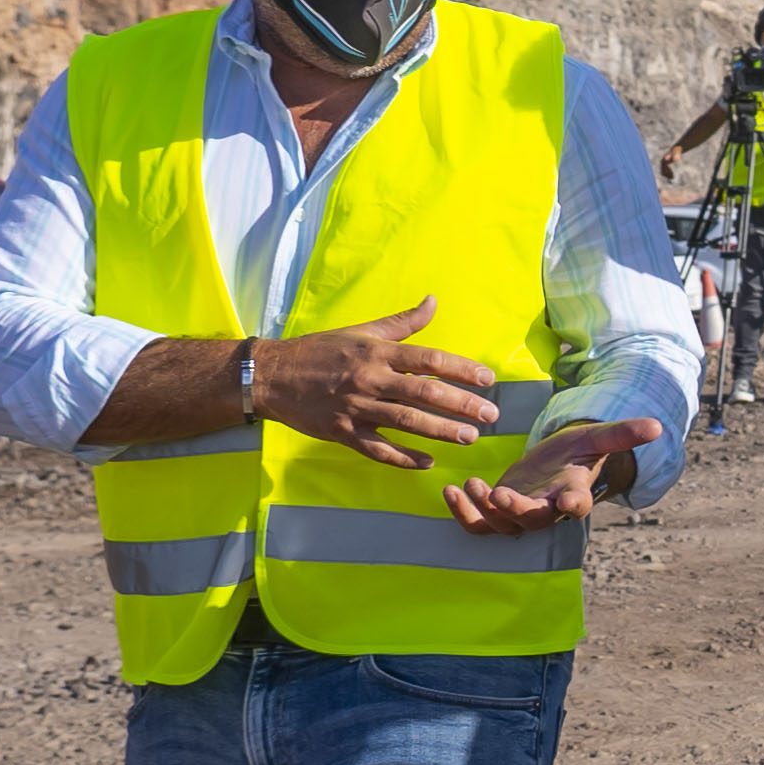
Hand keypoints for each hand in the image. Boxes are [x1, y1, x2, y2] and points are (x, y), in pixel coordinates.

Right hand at [264, 296, 506, 464]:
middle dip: (461, 404)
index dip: (461, 368)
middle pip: (424, 391)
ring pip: (406, 421)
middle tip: (491, 414)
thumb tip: (433, 301)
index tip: (487, 379)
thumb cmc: (321, 351)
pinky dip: (404, 457)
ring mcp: (355, 408)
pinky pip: (378, 449)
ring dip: (441, 431)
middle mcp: (369, 379)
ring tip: (470, 437)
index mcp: (377, 352)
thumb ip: (402, 322)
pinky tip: (428, 463)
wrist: (272, 375)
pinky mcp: (342, 432)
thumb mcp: (361, 332)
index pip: (429, 359)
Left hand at [447, 416, 652, 533]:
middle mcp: (548, 510)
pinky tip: (451, 489)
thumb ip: (623, 434)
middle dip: (515, 511)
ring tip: (471, 483)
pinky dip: (463, 513)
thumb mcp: (597, 438)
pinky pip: (478, 525)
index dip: (574, 506)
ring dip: (484, 509)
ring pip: (501, 527)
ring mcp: (521, 514)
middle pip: (533, 520)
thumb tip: (658, 426)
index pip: (579, 505)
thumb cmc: (577, 451)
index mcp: (574, 492)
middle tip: (501, 494)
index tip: (570, 503)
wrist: (555, 464)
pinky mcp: (499, 511)